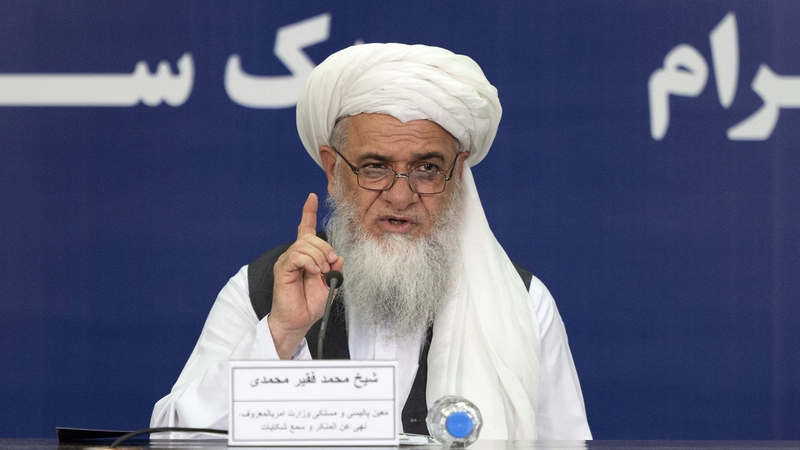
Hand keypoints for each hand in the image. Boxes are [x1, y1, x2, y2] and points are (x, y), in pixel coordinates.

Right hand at [268, 193, 343, 358]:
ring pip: (304, 245)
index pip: (305, 228)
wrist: (299, 320)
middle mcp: (294, 255)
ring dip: (318, 257)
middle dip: (324, 247)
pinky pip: (297, 255)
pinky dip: (310, 262)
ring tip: (321, 271)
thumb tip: (337, 257)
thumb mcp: (331, 284)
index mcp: (306, 256)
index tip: (312, 197)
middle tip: (330, 264)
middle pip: (309, 237)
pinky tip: (313, 272)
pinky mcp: (282, 268)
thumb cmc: (311, 303)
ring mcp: (287, 261)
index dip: (308, 212)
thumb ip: (335, 269)